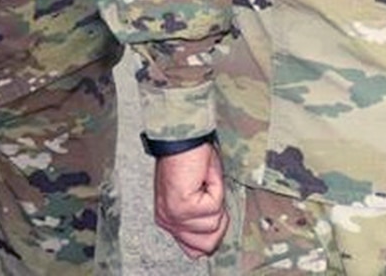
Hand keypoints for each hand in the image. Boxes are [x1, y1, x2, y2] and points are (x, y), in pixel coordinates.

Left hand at [152, 143, 228, 257]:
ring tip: (203, 181)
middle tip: (209, 194)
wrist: (183, 137)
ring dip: (216, 200)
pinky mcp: (183, 207)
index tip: (214, 210)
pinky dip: (216, 189)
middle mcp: (168, 221)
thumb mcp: (199, 195)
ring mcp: (174, 216)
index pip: (195, 249)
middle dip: (218, 220)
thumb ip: (202, 219)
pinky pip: (214, 208)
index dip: (213, 232)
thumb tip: (215, 233)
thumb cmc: (191, 158)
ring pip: (213, 226)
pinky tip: (203, 176)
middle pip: (206, 245)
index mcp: (169, 219)